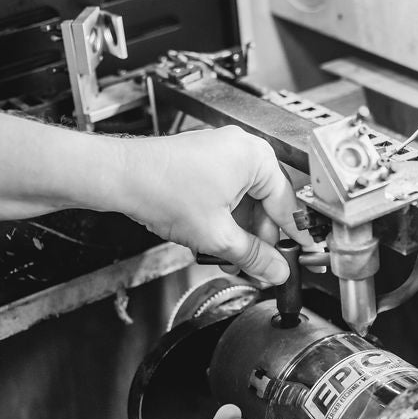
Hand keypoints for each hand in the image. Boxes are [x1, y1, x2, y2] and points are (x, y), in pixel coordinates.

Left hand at [116, 126, 315, 283]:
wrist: (120, 178)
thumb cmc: (161, 188)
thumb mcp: (218, 235)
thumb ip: (254, 257)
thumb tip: (275, 270)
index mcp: (256, 157)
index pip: (287, 203)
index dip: (292, 236)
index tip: (297, 255)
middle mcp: (243, 148)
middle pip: (268, 203)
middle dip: (260, 239)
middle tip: (258, 266)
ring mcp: (223, 153)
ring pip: (246, 202)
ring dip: (241, 233)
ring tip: (231, 259)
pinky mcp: (205, 161)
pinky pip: (228, 194)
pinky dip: (226, 219)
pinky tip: (217, 242)